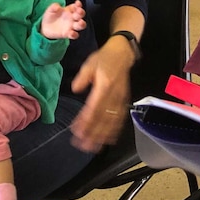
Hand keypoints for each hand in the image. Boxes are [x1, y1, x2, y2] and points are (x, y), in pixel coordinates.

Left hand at [41, 0, 86, 39]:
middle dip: (81, 13)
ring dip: (82, 24)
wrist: (45, 27)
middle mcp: (72, 17)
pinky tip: (71, 33)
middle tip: (78, 12)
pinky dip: (74, 34)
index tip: (77, 3)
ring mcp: (71, 26)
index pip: (77, 6)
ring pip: (81, 25)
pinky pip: (75, 35)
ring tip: (80, 22)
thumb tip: (58, 7)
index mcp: (69, 10)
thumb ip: (54, 7)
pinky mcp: (68, 34)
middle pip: (81, 15)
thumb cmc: (50, 16)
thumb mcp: (50, 9)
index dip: (79, 5)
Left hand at [69, 35, 134, 151]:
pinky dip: (114, 130)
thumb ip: (82, 78)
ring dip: (102, 136)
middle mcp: (114, 95)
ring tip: (93, 146)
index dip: (86, 121)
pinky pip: (120, 119)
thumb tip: (75, 89)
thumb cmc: (104, 58)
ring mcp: (121, 99)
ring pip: (112, 121)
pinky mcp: (124, 101)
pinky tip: (108, 139)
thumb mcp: (89, 64)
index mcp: (105, 85)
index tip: (77, 131)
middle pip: (103, 118)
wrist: (123, 53)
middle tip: (82, 144)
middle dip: (93, 133)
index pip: (94, 107)